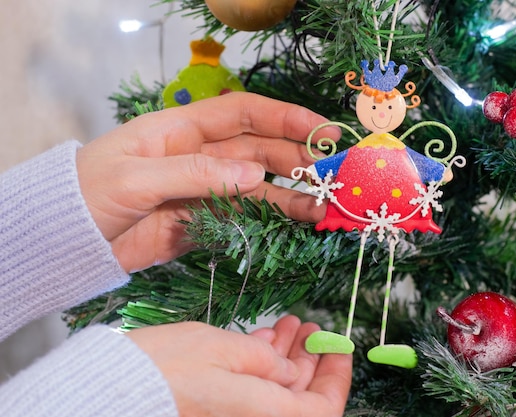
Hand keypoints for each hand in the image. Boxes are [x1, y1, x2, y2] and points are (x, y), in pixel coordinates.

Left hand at [76, 92, 338, 272]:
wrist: (64, 241)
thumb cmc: (87, 195)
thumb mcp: (136, 178)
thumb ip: (195, 175)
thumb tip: (253, 177)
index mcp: (180, 130)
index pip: (242, 114)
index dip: (284, 117)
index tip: (321, 129)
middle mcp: (197, 156)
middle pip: (258, 151)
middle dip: (297, 159)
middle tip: (332, 174)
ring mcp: (202, 190)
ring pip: (257, 187)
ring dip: (291, 195)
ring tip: (323, 206)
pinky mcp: (201, 221)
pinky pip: (243, 216)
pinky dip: (270, 220)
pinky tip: (295, 223)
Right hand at [127, 315, 351, 416]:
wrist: (113, 385)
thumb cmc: (164, 368)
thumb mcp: (224, 349)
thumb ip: (267, 360)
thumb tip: (289, 369)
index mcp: (264, 414)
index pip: (323, 409)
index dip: (336, 378)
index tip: (340, 347)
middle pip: (299, 398)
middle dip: (309, 360)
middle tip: (312, 327)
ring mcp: (233, 414)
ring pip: (275, 390)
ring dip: (286, 358)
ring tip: (289, 325)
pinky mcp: (216, 407)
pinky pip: (251, 389)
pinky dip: (262, 364)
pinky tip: (264, 339)